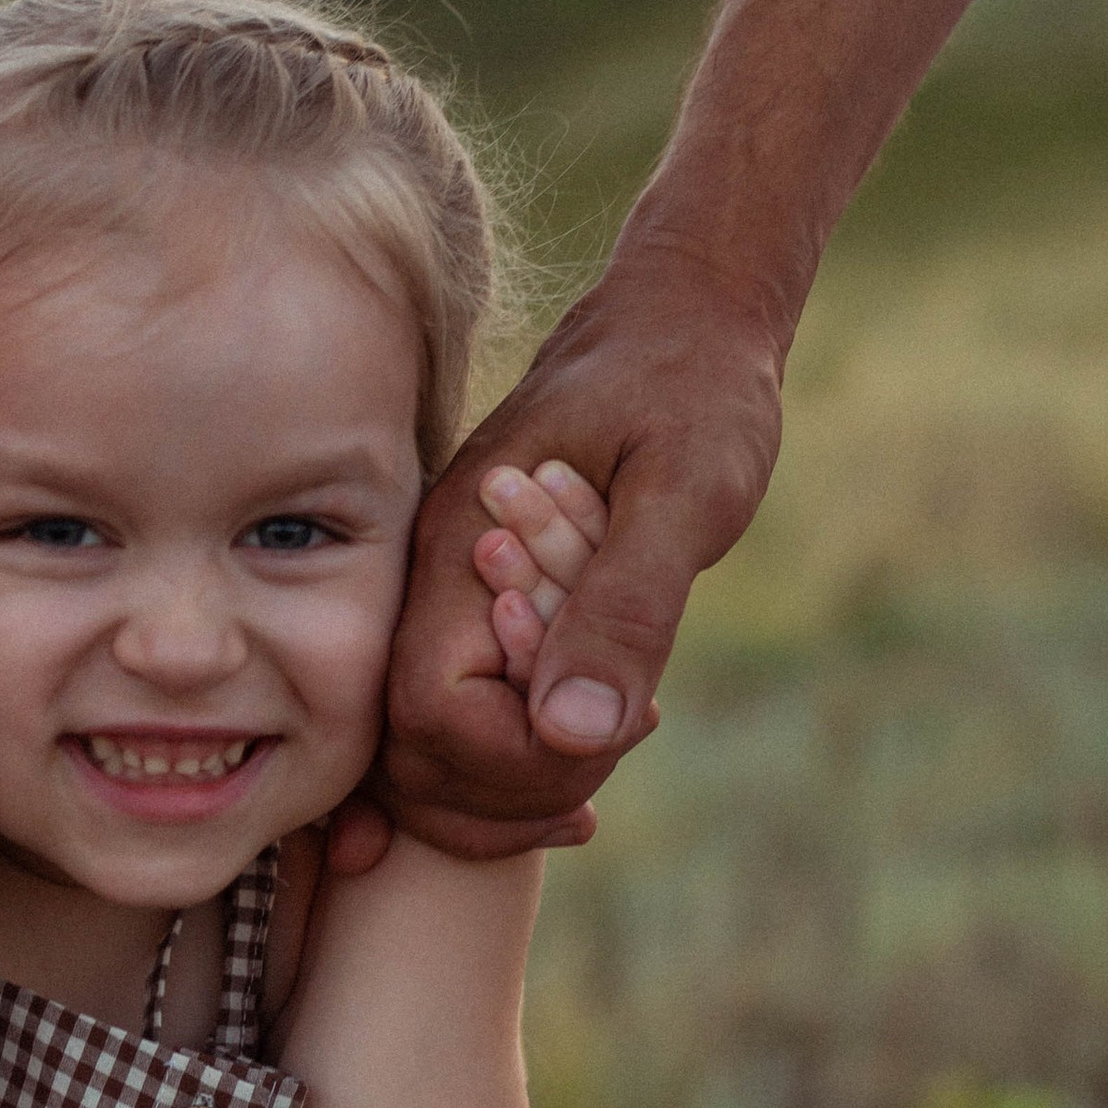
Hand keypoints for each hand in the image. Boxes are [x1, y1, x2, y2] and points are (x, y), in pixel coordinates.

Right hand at [377, 244, 785, 858]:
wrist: (685, 320)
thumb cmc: (694, 389)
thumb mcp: (687, 490)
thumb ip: (626, 606)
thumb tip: (572, 732)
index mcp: (458, 547)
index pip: (430, 715)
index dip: (516, 756)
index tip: (614, 725)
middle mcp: (432, 580)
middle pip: (412, 755)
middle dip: (516, 788)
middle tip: (625, 739)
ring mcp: (448, 598)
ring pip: (429, 754)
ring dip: (519, 785)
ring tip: (623, 736)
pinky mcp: (479, 610)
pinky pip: (464, 719)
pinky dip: (520, 765)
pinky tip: (598, 756)